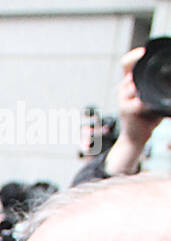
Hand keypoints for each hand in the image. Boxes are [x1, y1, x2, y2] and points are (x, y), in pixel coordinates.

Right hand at [106, 48, 163, 172]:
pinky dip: (148, 105)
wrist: (134, 139)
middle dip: (142, 78)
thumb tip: (170, 77)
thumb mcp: (151, 97)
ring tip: (149, 106)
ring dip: (147, 93)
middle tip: (147, 93)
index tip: (143, 52)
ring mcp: (122, 99)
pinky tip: (149, 110)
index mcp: (128, 83)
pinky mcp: (127, 109)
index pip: (126, 63)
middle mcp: (122, 89)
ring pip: (136, 85)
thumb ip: (153, 85)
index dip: (134, 56)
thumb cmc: (146, 118)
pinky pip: (141, 101)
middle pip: (132, 72)